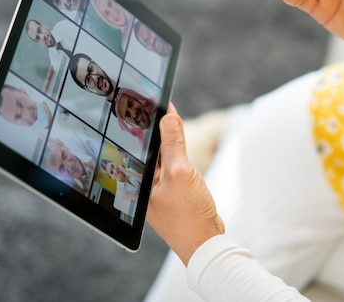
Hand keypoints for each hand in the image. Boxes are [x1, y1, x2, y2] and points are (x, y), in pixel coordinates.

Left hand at [146, 105, 224, 265]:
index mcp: (137, 182)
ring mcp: (158, 188)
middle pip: (147, 150)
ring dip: (167, 139)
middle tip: (158, 102)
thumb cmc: (188, 215)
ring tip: (169, 114)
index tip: (149, 102)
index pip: (137, 146)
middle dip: (154, 129)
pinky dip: (176, 151)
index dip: (143, 123)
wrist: (206, 242)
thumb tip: (169, 116)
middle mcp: (143, 185)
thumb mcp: (181, 172)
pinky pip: (171, 165)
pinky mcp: (172, 191)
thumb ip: (174, 144)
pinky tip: (179, 138)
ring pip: (161, 156)